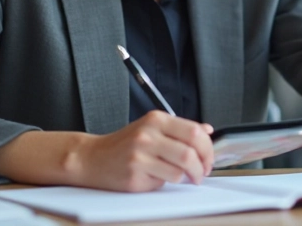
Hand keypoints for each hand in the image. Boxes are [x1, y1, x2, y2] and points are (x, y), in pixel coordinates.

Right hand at [71, 111, 213, 191]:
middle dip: (203, 166)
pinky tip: (161, 177)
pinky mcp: (135, 174)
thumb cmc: (124, 144)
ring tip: (185, 177)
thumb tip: (207, 130)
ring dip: (188, 177)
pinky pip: (165, 180)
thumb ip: (179, 129)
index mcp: (156, 119)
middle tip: (203, 172)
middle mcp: (148, 134)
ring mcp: (140, 154)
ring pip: (180, 169)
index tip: (209, 158)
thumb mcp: (152, 128)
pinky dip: (169, 181)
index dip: (208, 148)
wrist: (93, 158)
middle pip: (190, 151)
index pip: (194, 131)